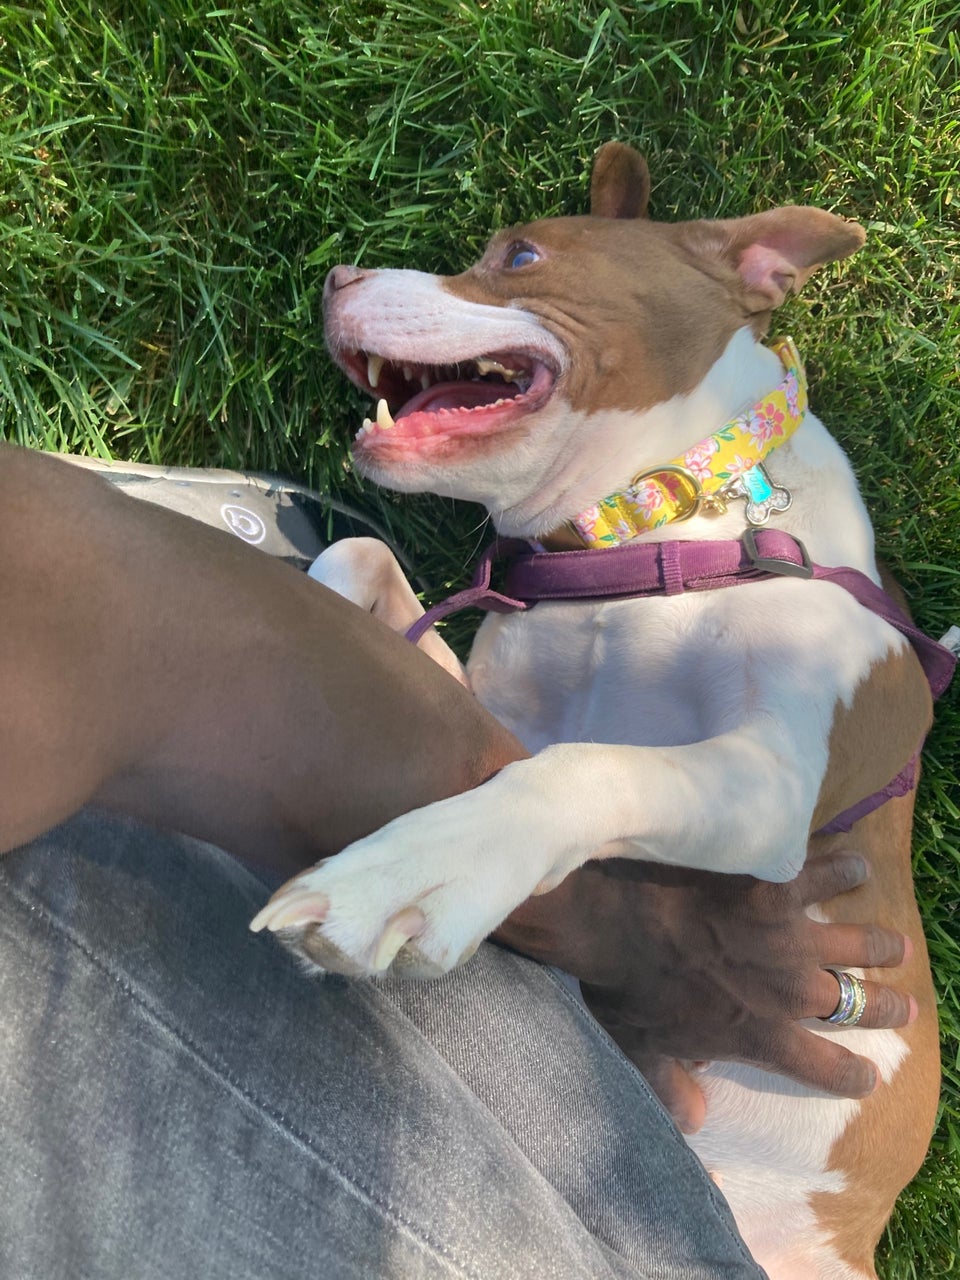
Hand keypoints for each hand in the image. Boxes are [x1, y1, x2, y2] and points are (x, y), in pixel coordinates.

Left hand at [493, 851, 913, 1132]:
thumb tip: (693, 1122)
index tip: (869, 1077)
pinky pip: (824, 874)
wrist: (614, 914)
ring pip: (857, 943)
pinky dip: (843, 870)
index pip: (822, 1069)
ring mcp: (791, 935)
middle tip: (907, 1007)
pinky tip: (855, 865)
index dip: (852, 1076)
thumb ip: (670, 1088)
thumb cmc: (621, 982)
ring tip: (897, 945)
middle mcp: (790, 990)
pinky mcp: (779, 883)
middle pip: (856, 1006)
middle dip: (887, 1008)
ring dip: (881, 946)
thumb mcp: (639, 1048)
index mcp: (760, 1034)